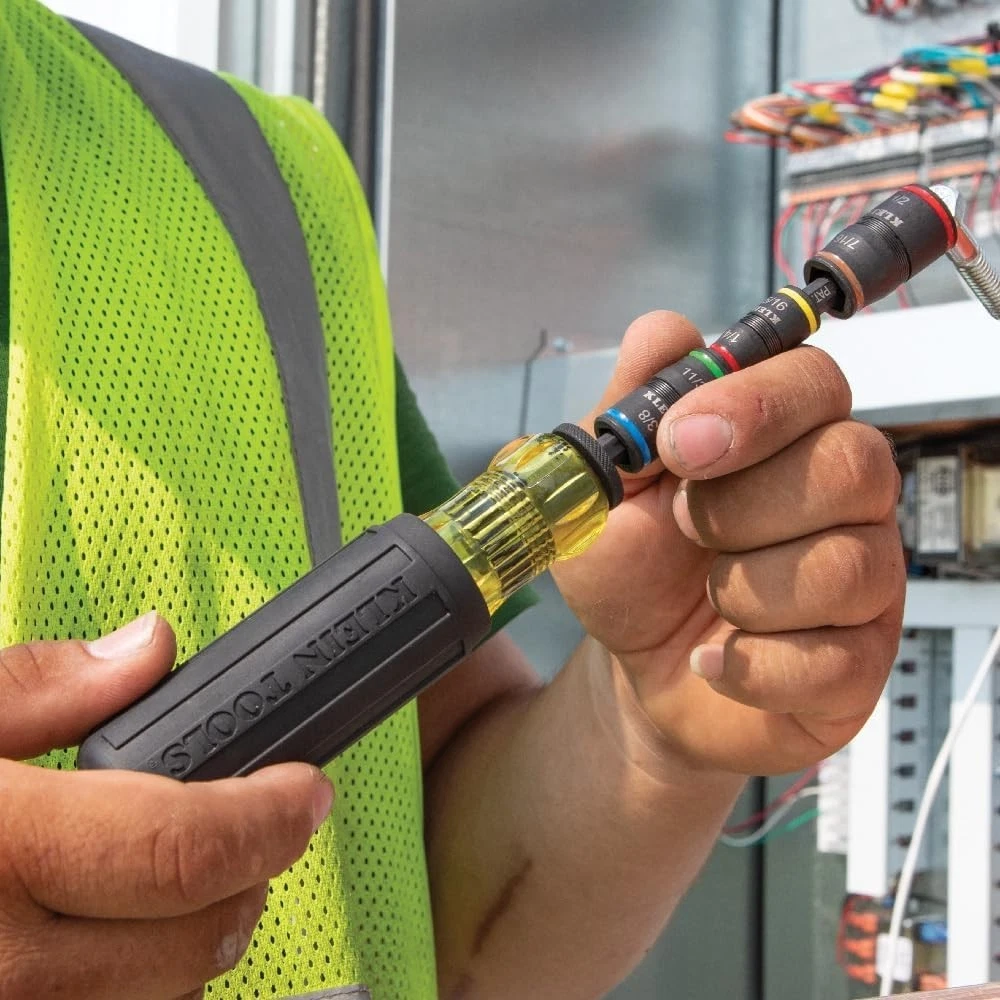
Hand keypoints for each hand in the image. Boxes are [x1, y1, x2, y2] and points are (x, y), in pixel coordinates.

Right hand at [0, 612, 333, 999]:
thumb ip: (38, 689)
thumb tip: (147, 650)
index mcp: (2, 854)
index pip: (185, 850)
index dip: (269, 820)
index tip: (307, 793)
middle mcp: (9, 968)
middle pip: (197, 940)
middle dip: (249, 878)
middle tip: (252, 827)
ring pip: (167, 999)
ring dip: (195, 941)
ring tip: (175, 881)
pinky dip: (140, 985)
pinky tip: (114, 938)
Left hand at [553, 312, 903, 775]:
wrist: (639, 672)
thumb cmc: (632, 571)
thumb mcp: (602, 490)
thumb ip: (628, 411)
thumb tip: (662, 333)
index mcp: (784, 437)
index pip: (814, 381)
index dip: (752, 405)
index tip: (678, 444)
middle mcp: (840, 497)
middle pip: (852, 462)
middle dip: (742, 502)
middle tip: (685, 526)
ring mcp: (863, 578)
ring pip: (846, 565)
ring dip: (743, 588)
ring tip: (705, 597)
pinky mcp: (861, 660)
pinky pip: (834, 661)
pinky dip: (751, 665)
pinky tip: (711, 661)